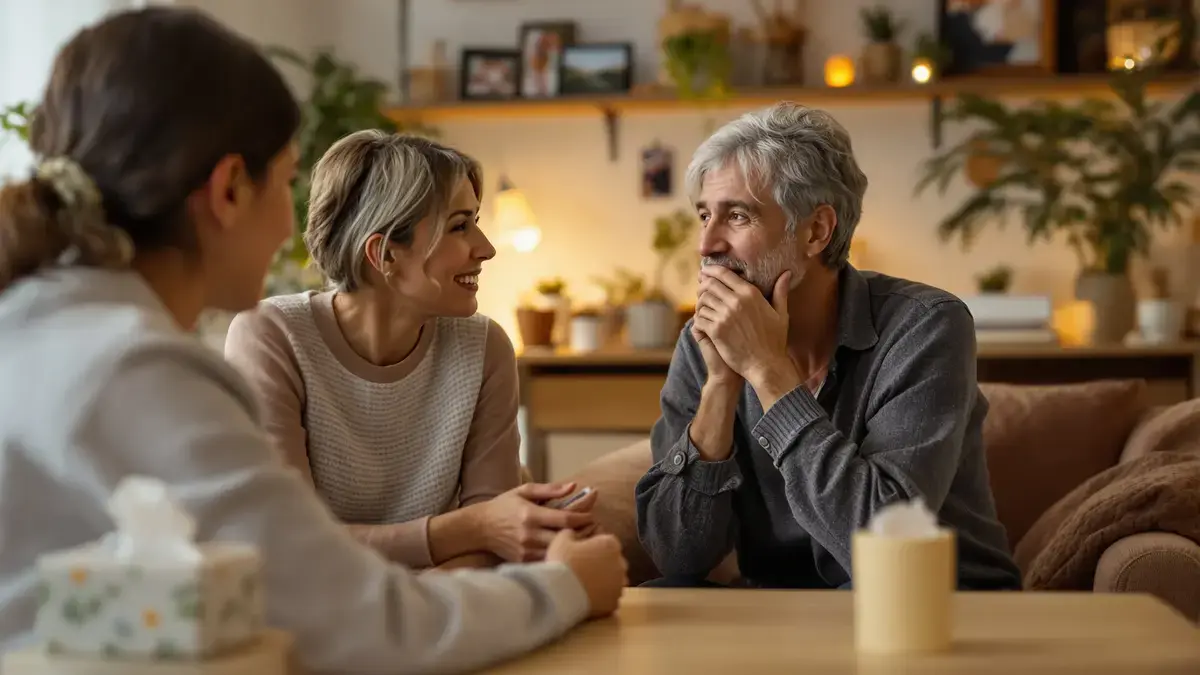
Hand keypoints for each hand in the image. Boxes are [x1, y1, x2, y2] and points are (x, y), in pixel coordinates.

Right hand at [478, 483, 595, 562]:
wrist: (479, 528)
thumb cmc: (504, 506)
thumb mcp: (524, 491)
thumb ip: (550, 489)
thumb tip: (573, 486)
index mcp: (531, 514)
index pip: (564, 518)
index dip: (583, 518)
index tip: (592, 516)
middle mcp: (530, 534)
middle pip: (565, 538)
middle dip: (583, 534)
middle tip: (595, 530)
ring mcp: (527, 550)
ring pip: (559, 552)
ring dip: (574, 547)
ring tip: (586, 541)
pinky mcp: (524, 561)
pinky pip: (548, 561)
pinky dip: (560, 556)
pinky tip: (568, 551)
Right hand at [547, 528, 626, 618]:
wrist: (561, 594)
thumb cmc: (562, 562)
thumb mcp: (561, 539)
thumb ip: (571, 533)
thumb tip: (574, 534)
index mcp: (610, 544)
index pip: (607, 543)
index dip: (594, 548)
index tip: (581, 553)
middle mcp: (621, 564)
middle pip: (613, 562)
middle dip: (602, 565)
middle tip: (582, 570)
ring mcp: (619, 585)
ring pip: (613, 582)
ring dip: (603, 582)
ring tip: (584, 586)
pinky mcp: (614, 603)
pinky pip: (609, 598)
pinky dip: (601, 598)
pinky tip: (587, 598)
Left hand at [695, 267, 792, 379]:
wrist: (765, 365)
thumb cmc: (774, 341)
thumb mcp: (781, 314)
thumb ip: (780, 291)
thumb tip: (786, 273)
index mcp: (750, 293)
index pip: (724, 274)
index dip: (712, 270)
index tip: (705, 270)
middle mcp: (736, 301)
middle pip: (710, 284)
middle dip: (702, 284)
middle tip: (700, 287)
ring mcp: (725, 316)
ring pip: (703, 300)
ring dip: (700, 302)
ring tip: (701, 305)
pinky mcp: (716, 330)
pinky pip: (700, 317)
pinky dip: (699, 317)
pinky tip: (702, 321)